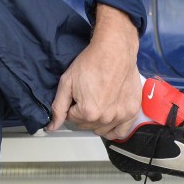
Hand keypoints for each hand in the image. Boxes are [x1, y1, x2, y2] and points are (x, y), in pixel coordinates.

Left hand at [47, 4, 141, 138]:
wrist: (114, 52)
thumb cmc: (90, 63)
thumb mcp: (67, 82)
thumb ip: (58, 107)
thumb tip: (51, 127)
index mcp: (88, 112)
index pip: (72, 119)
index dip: (70, 107)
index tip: (75, 96)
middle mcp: (106, 118)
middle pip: (86, 125)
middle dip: (82, 114)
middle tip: (85, 97)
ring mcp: (121, 116)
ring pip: (101, 129)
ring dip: (96, 121)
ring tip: (96, 103)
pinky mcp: (132, 112)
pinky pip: (120, 132)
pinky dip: (112, 129)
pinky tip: (107, 119)